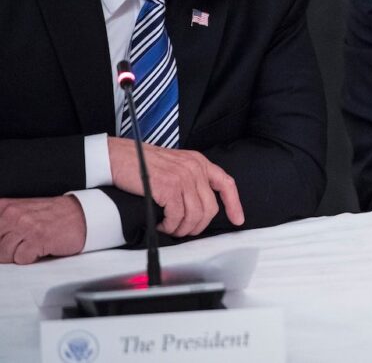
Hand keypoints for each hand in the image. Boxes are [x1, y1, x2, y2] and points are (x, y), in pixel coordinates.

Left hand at [0, 196, 85, 263]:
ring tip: (33, 244)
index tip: (9, 240)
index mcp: (5, 207)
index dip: (0, 240)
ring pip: (4, 254)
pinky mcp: (38, 239)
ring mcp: (25, 226)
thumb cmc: (53, 215)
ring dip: (18, 255)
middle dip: (6, 251)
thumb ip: (3, 223)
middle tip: (23, 243)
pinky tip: (41, 247)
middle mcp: (13, 214)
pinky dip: (31, 258)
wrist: (82, 214)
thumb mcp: (21, 212)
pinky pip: (21, 259)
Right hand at [108, 138, 244, 236]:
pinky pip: (177, 217)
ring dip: (182, 228)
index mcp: (199, 162)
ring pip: (195, 215)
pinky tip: (160, 224)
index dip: (234, 204)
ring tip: (169, 228)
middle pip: (210, 208)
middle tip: (183, 230)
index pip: (226, 184)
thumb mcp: (174, 165)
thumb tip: (197, 206)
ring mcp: (183, 177)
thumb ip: (189, 179)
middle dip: (198, 225)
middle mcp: (195, 168)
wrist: (117, 157)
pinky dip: (169, 226)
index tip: (237, 220)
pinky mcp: (169, 187)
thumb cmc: (141, 164)